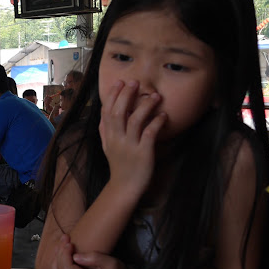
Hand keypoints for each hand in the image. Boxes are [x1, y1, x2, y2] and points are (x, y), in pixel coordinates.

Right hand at [98, 80, 165, 194]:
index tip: (119, 82)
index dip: (113, 95)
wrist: (125, 186)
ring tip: (155, 96)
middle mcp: (117, 139)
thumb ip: (105, 129)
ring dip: (145, 106)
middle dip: (126, 95)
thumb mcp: (107, 146)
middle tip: (135, 82)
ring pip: (135, 120)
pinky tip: (163, 115)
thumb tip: (104, 111)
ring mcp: (129, 146)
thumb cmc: (119, 164)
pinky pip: (150, 134)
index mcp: (108, 135)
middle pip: (119, 112)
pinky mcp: (143, 153)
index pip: (107, 111)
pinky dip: (156, 123)